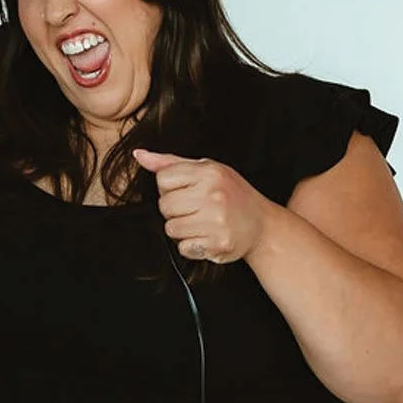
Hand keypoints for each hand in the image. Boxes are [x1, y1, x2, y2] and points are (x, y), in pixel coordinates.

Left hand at [130, 148, 269, 264]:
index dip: (170, 188)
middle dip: (175, 210)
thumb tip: (139, 155)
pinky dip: (191, 245)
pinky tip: (206, 236)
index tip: (187, 191)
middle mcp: (213, 195)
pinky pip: (183, 247)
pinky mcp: (218, 244)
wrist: (262, 225)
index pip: (163, 179)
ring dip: (182, 229)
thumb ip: (170, 163)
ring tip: (201, 223)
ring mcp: (216, 221)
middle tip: (196, 209)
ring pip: (171, 228)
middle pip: (164, 206)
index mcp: (209, 172)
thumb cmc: (231, 194)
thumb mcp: (206, 170)